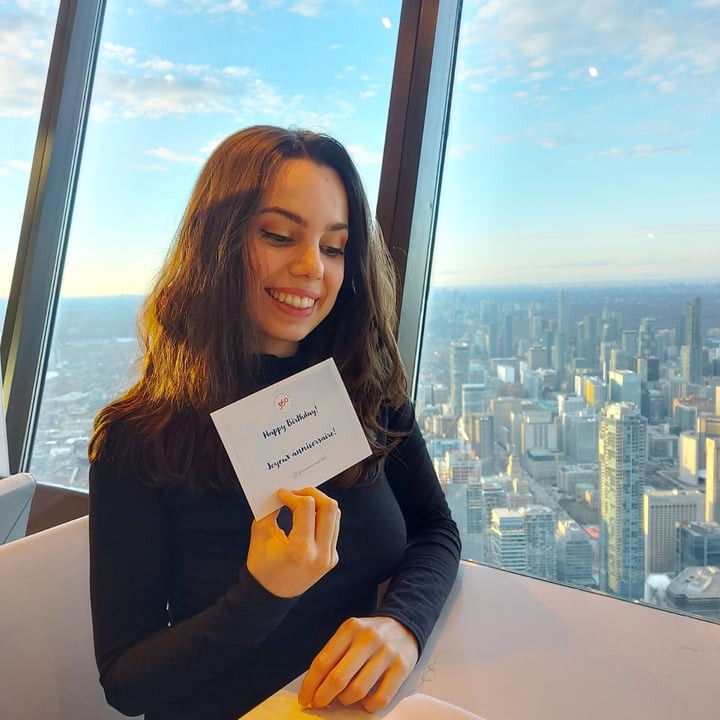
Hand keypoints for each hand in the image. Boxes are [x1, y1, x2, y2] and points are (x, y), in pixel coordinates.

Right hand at [246, 487, 339, 597]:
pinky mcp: (332, 558)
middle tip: (296, 494)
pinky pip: (332, 529)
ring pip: (334, 516)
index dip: (292, 495)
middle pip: (329, 507)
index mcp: (301, 549)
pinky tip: (306, 518)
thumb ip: (270, 511)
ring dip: (318, 505)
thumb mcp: (260, 536)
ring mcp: (329, 557)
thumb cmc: (262, 567)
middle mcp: (320, 553)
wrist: (270, 597)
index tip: (281, 495)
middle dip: (312, 494)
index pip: (306, 507)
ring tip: (301, 504)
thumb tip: (282, 493)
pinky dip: (321, 518)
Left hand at [298, 615, 418, 712]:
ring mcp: (386, 653)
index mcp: (350, 628)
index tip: (305, 698)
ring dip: (346, 700)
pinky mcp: (402, 668)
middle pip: (338, 678)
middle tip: (319, 704)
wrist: (404, 626)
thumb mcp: (350, 634)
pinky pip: (380, 698)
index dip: (310, 684)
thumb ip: (334, 655)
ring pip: (358, 690)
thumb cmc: (370, 635)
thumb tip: (315, 687)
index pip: (323, 661)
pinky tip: (365, 701)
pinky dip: (368, 706)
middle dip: (323, 697)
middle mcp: (368, 639)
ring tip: (345, 697)